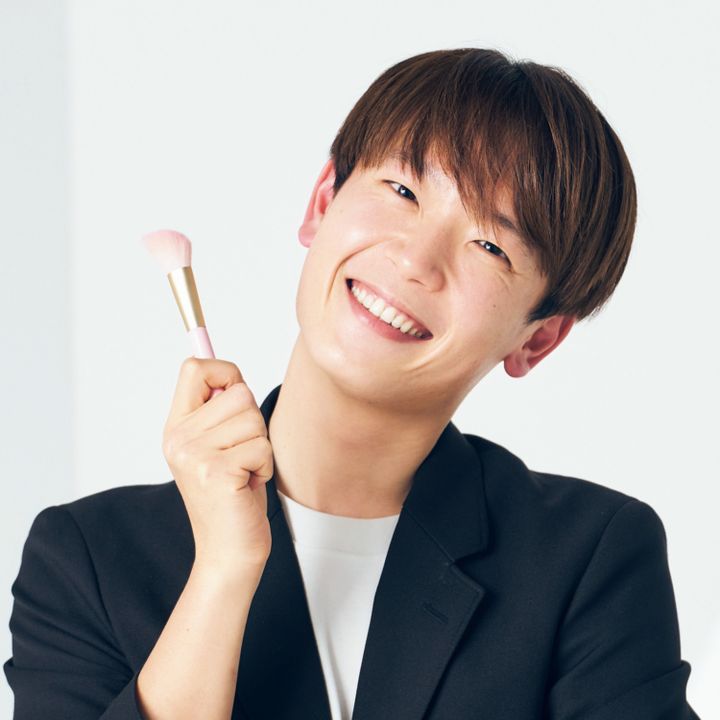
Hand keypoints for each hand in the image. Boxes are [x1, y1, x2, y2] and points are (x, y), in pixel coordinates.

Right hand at [161, 357, 273, 576]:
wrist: (228, 551)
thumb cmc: (233, 495)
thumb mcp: (219, 445)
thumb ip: (221, 411)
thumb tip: (233, 374)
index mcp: (176, 427)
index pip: (195, 368)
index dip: (226, 373)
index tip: (235, 396)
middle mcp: (179, 438)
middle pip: (238, 392)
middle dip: (253, 422)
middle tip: (242, 454)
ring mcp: (195, 455)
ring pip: (254, 419)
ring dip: (260, 446)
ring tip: (244, 471)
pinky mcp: (217, 472)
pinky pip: (262, 446)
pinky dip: (264, 466)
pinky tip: (248, 485)